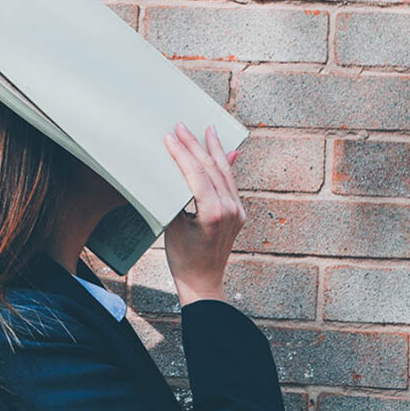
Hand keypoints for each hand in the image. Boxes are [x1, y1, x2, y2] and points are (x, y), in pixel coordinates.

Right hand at [162, 122, 245, 306]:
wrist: (203, 283)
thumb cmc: (183, 260)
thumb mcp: (174, 226)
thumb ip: (180, 196)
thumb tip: (181, 170)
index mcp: (214, 213)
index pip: (197, 174)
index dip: (183, 153)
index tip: (171, 137)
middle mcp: (231, 210)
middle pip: (212, 169)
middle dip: (196, 145)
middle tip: (183, 126)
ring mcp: (238, 211)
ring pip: (225, 173)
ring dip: (215, 150)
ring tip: (208, 130)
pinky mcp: (238, 214)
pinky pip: (231, 184)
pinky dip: (224, 166)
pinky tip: (225, 152)